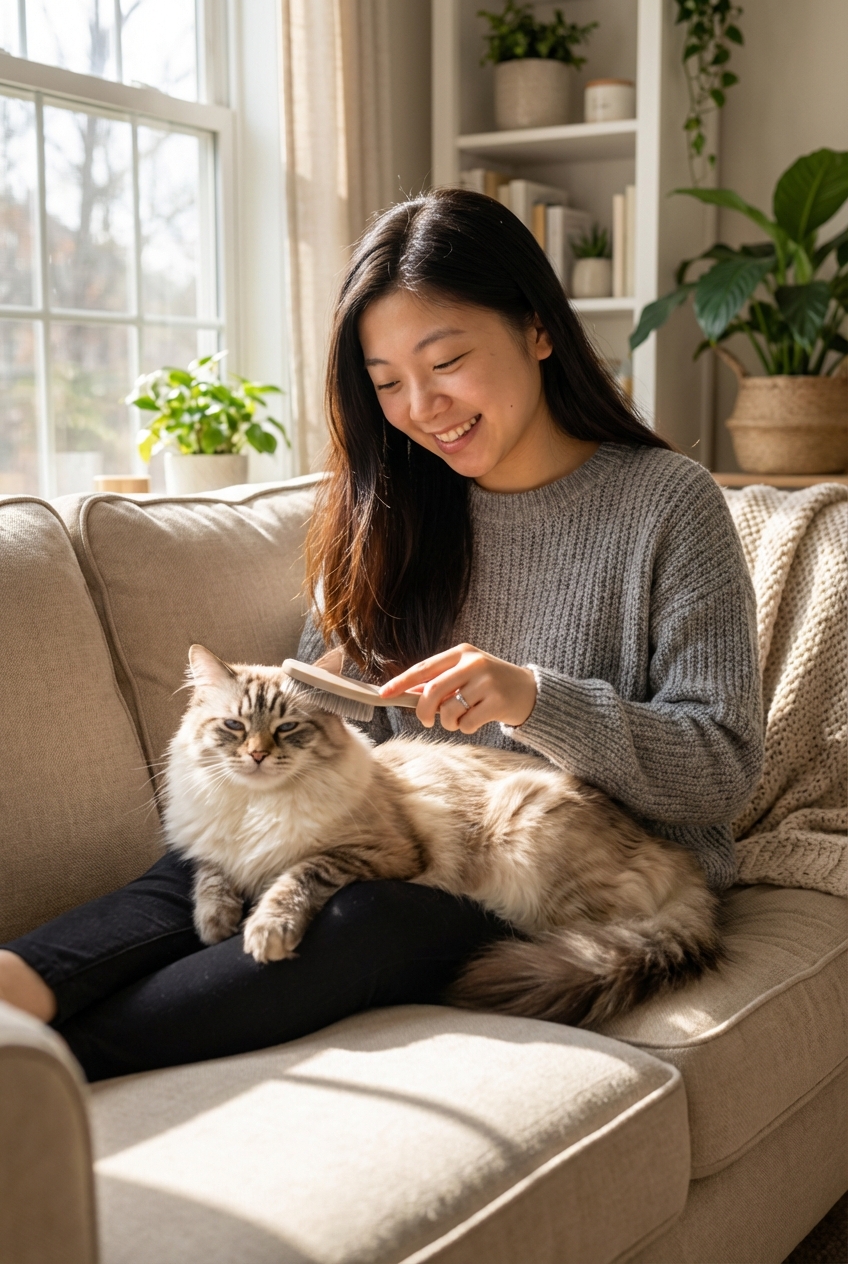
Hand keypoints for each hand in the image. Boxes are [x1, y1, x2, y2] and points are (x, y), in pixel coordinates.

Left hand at [380, 643, 536, 733]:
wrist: (530, 691)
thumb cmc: (490, 683)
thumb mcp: (466, 673)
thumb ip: (439, 681)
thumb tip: (407, 692)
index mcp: (462, 652)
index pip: (424, 667)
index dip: (401, 682)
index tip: (384, 694)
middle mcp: (473, 663)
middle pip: (432, 690)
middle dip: (422, 711)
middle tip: (424, 720)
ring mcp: (487, 682)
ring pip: (449, 710)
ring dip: (448, 722)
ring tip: (458, 720)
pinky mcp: (498, 702)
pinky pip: (467, 723)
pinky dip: (465, 728)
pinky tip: (476, 721)